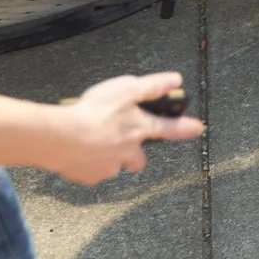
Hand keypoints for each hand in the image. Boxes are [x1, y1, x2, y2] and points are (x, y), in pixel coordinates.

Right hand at [47, 72, 203, 185]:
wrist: (60, 138)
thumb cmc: (92, 112)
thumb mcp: (125, 89)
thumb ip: (151, 86)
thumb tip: (174, 81)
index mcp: (138, 129)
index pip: (170, 129)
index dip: (186, 128)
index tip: (198, 129)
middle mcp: (127, 153)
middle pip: (138, 161)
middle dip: (134, 156)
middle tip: (123, 145)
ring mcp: (107, 167)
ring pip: (113, 166)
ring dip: (107, 158)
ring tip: (90, 142)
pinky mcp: (87, 177)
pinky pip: (90, 173)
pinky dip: (86, 164)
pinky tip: (75, 151)